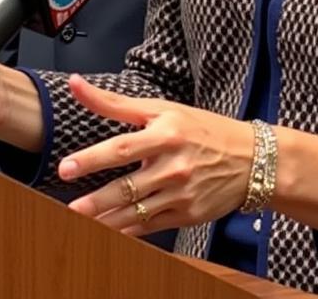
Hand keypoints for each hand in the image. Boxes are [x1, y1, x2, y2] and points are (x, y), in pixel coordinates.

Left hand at [60, 75, 254, 235]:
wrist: (251, 159)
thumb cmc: (201, 128)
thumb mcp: (162, 108)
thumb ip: (116, 103)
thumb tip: (76, 84)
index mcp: (167, 133)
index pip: (123, 148)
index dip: (92, 159)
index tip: (66, 168)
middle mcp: (174, 166)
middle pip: (127, 187)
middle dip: (96, 200)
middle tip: (70, 208)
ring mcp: (181, 194)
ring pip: (136, 212)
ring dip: (106, 221)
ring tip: (80, 223)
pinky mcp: (187, 216)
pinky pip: (150, 227)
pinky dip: (127, 231)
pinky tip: (108, 232)